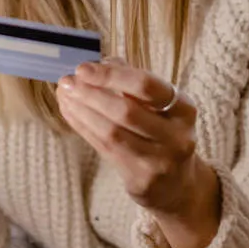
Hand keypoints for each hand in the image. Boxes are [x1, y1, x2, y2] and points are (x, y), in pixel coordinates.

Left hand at [56, 59, 221, 247]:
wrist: (178, 184)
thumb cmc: (162, 133)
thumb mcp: (158, 105)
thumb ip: (132, 81)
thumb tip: (100, 62)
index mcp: (183, 108)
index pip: (145, 86)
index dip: (111, 75)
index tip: (82, 68)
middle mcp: (177, 135)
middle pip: (126, 110)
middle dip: (91, 93)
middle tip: (67, 82)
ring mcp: (160, 160)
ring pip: (112, 132)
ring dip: (82, 111)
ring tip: (65, 95)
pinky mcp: (141, 180)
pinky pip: (105, 149)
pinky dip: (83, 128)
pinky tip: (70, 113)